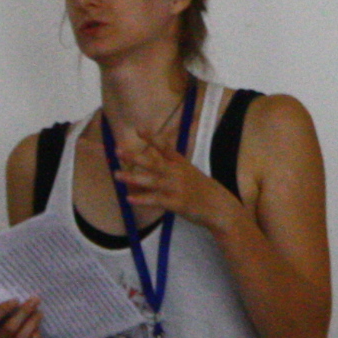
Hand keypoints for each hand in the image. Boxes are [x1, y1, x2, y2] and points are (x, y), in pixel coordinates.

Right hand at [0, 297, 45, 337]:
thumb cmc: (12, 336)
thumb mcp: (5, 324)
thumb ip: (7, 312)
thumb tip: (20, 293)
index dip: (2, 310)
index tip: (16, 300)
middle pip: (8, 329)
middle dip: (23, 312)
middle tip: (35, 301)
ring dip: (32, 323)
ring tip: (39, 313)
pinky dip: (35, 337)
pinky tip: (38, 330)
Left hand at [111, 125, 228, 230]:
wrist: (220, 208)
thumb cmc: (204, 191)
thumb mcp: (191, 173)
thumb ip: (174, 167)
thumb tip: (156, 163)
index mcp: (182, 164)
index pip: (165, 147)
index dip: (152, 138)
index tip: (139, 129)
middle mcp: (178, 173)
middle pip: (153, 162)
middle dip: (134, 157)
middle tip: (118, 150)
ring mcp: (177, 188)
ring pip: (151, 181)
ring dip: (132, 178)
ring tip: (116, 175)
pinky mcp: (177, 203)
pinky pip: (156, 200)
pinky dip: (142, 199)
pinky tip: (129, 198)